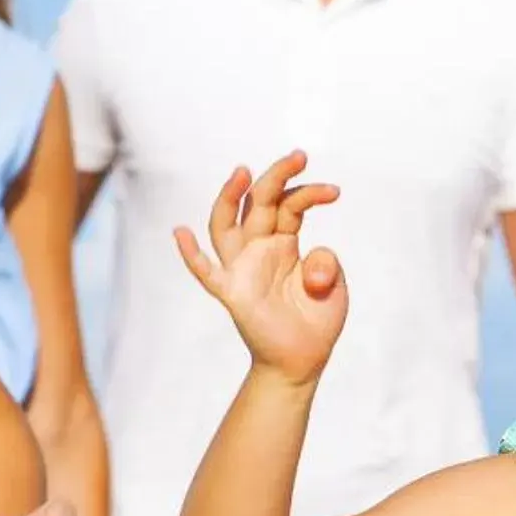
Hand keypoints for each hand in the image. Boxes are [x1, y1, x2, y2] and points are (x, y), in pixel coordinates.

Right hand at [173, 152, 345, 383]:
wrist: (303, 360)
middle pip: (258, 202)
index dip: (309, 191)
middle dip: (276, 176)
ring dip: (231, 198)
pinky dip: (191, 255)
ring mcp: (242, 268)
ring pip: (225, 226)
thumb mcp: (334, 286)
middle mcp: (259, 248)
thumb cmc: (316, 319)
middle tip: (299, 155)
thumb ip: (327, 265)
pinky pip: (207, 272)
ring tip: (242, 172)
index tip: (335, 191)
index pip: (288, 204)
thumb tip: (310, 265)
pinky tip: (180, 233)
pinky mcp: (233, 292)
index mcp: (283, 240)